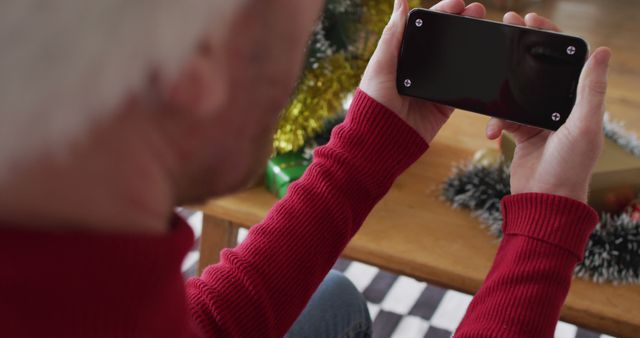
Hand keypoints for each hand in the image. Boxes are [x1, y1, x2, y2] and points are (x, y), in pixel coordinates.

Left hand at [360, 0, 485, 142]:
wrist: (382, 140)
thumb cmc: (373, 101)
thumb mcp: (381, 64)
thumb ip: (393, 35)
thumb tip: (401, 2)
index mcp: (402, 54)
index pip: (425, 28)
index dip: (442, 12)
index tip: (459, 3)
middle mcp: (418, 67)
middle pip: (444, 40)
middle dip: (461, 23)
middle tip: (478, 11)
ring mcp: (433, 85)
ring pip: (457, 59)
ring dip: (471, 43)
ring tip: (484, 28)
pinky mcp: (444, 104)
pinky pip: (462, 86)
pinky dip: (474, 72)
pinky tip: (485, 59)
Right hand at [486, 12, 611, 201]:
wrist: (544, 202)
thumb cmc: (570, 167)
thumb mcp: (583, 126)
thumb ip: (589, 89)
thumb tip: (603, 51)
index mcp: (579, 102)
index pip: (565, 61)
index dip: (549, 37)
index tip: (531, 21)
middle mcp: (560, 108)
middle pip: (538, 71)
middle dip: (520, 51)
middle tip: (506, 28)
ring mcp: (539, 120)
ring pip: (516, 93)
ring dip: (502, 91)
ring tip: (489, 82)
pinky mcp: (521, 133)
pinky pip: (503, 117)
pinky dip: (495, 122)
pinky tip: (491, 132)